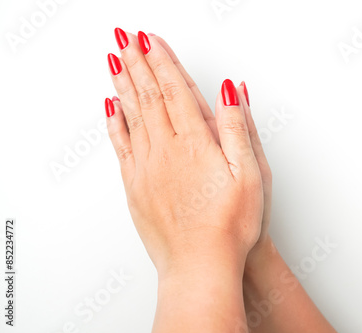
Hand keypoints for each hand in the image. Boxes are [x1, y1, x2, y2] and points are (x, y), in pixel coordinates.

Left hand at [105, 29, 263, 276]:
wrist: (200, 266)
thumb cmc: (230, 225)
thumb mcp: (251, 173)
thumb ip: (238, 127)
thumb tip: (229, 89)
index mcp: (195, 143)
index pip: (174, 91)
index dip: (162, 61)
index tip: (150, 40)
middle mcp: (166, 150)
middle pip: (148, 96)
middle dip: (137, 63)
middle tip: (125, 38)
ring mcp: (147, 168)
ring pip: (131, 115)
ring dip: (123, 84)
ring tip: (115, 60)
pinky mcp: (136, 186)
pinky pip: (121, 145)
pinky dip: (114, 122)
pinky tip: (110, 108)